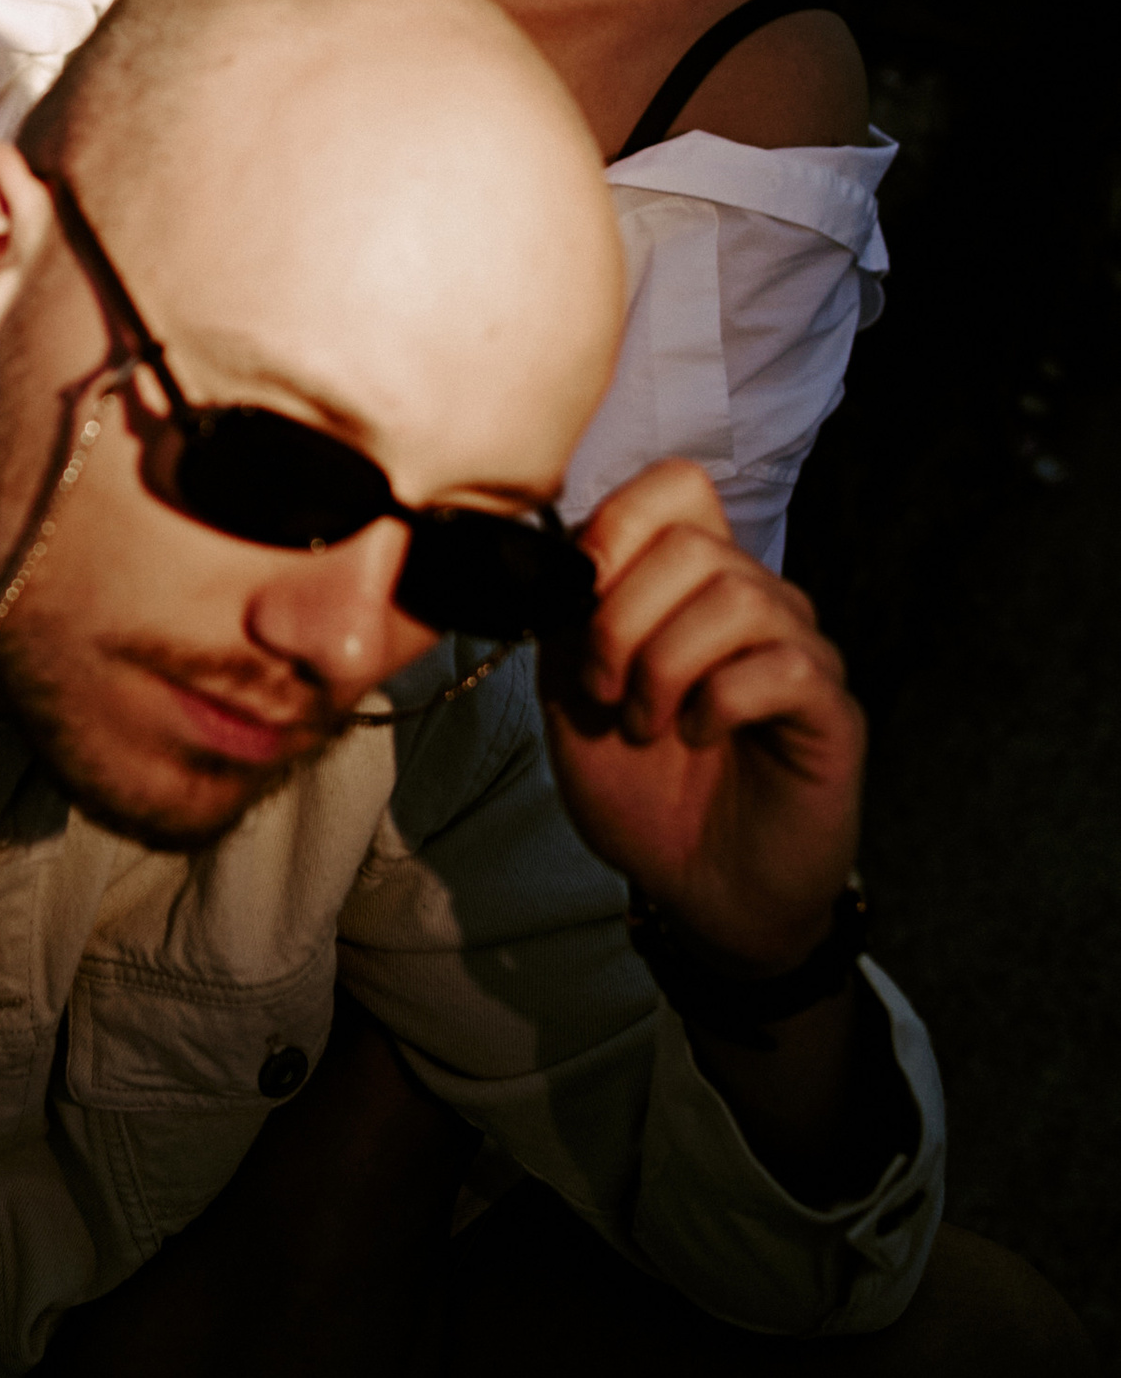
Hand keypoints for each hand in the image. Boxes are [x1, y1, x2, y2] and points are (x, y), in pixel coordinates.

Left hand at [540, 461, 862, 972]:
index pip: (679, 488)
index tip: (578, 599)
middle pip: (696, 545)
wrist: (698, 890)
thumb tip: (546, 557)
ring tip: (646, 724)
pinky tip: (699, 738)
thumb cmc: (644, 792)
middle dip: (622, 619)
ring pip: (739, 598)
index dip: (618, 526)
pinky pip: (781, 666)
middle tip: (604, 690)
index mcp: (693, 587)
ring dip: (666, 666)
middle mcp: (756, 604)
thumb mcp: (573, 698)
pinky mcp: (831, 711)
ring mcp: (802, 652)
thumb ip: (566, 621)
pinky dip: (717, 703)